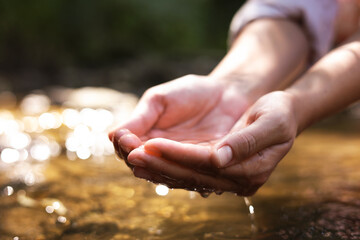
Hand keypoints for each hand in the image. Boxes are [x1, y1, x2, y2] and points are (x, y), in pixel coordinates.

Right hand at [109, 74, 249, 163]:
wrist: (226, 93)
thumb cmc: (190, 92)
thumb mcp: (160, 101)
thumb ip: (140, 119)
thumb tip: (111, 135)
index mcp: (148, 140)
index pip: (128, 151)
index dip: (124, 147)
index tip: (124, 138)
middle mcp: (164, 156)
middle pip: (145, 167)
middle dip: (139, 160)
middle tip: (134, 153)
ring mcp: (186, 163)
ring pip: (168, 174)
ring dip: (159, 170)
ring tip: (152, 162)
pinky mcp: (209, 166)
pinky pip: (197, 174)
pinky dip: (188, 173)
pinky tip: (183, 169)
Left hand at [123, 91, 297, 195]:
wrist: (278, 110)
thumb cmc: (279, 112)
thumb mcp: (272, 121)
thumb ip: (247, 141)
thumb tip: (217, 159)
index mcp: (252, 170)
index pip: (207, 164)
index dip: (178, 155)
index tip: (150, 144)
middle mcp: (235, 180)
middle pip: (190, 175)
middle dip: (159, 164)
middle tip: (130, 153)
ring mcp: (223, 176)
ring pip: (183, 175)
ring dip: (155, 166)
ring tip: (129, 154)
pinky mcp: (213, 168)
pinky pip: (184, 169)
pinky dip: (163, 162)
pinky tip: (144, 155)